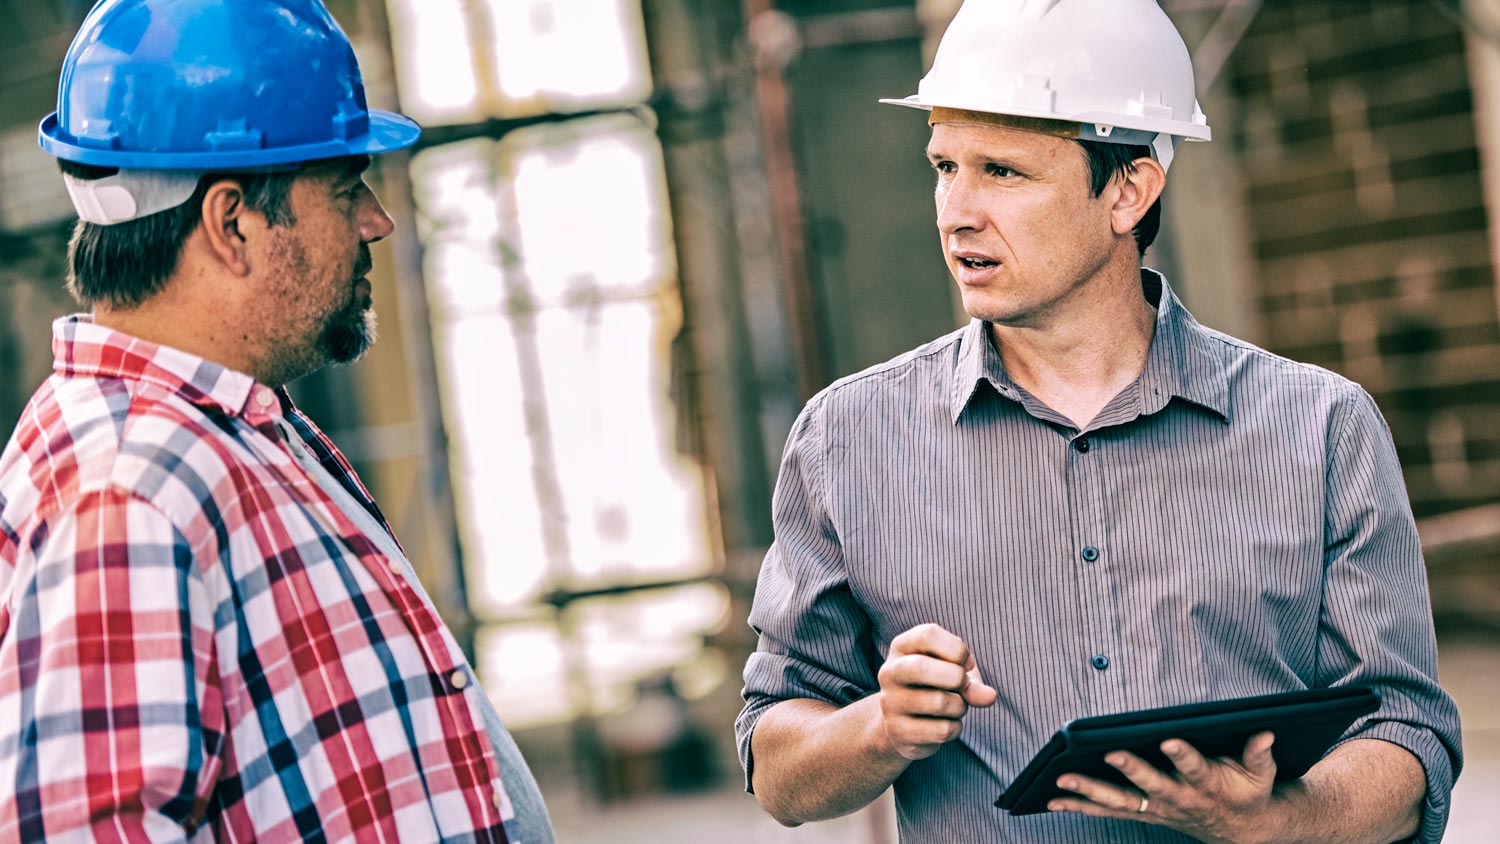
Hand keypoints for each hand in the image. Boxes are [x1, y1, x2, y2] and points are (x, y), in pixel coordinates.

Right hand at [875, 623, 996, 760]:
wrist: (903, 724)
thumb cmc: (934, 687)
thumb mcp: (954, 674)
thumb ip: (972, 681)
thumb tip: (989, 696)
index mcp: (902, 647)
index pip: (927, 635)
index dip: (957, 649)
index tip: (965, 663)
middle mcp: (889, 672)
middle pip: (920, 667)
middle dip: (955, 677)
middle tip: (963, 685)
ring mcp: (890, 704)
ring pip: (938, 702)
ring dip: (960, 706)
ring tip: (956, 707)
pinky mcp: (898, 732)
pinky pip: (941, 730)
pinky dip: (955, 728)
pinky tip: (946, 725)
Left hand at [1048, 732, 1280, 843]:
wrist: (1239, 832)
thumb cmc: (1247, 793)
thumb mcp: (1261, 775)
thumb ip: (1259, 753)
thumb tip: (1265, 731)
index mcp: (1206, 784)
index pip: (1193, 766)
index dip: (1181, 755)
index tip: (1169, 740)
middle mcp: (1178, 797)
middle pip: (1150, 784)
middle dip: (1129, 770)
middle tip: (1108, 754)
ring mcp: (1156, 808)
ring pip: (1119, 801)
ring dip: (1090, 791)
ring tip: (1062, 779)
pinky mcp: (1142, 813)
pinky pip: (1107, 811)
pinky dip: (1080, 806)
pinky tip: (1054, 799)